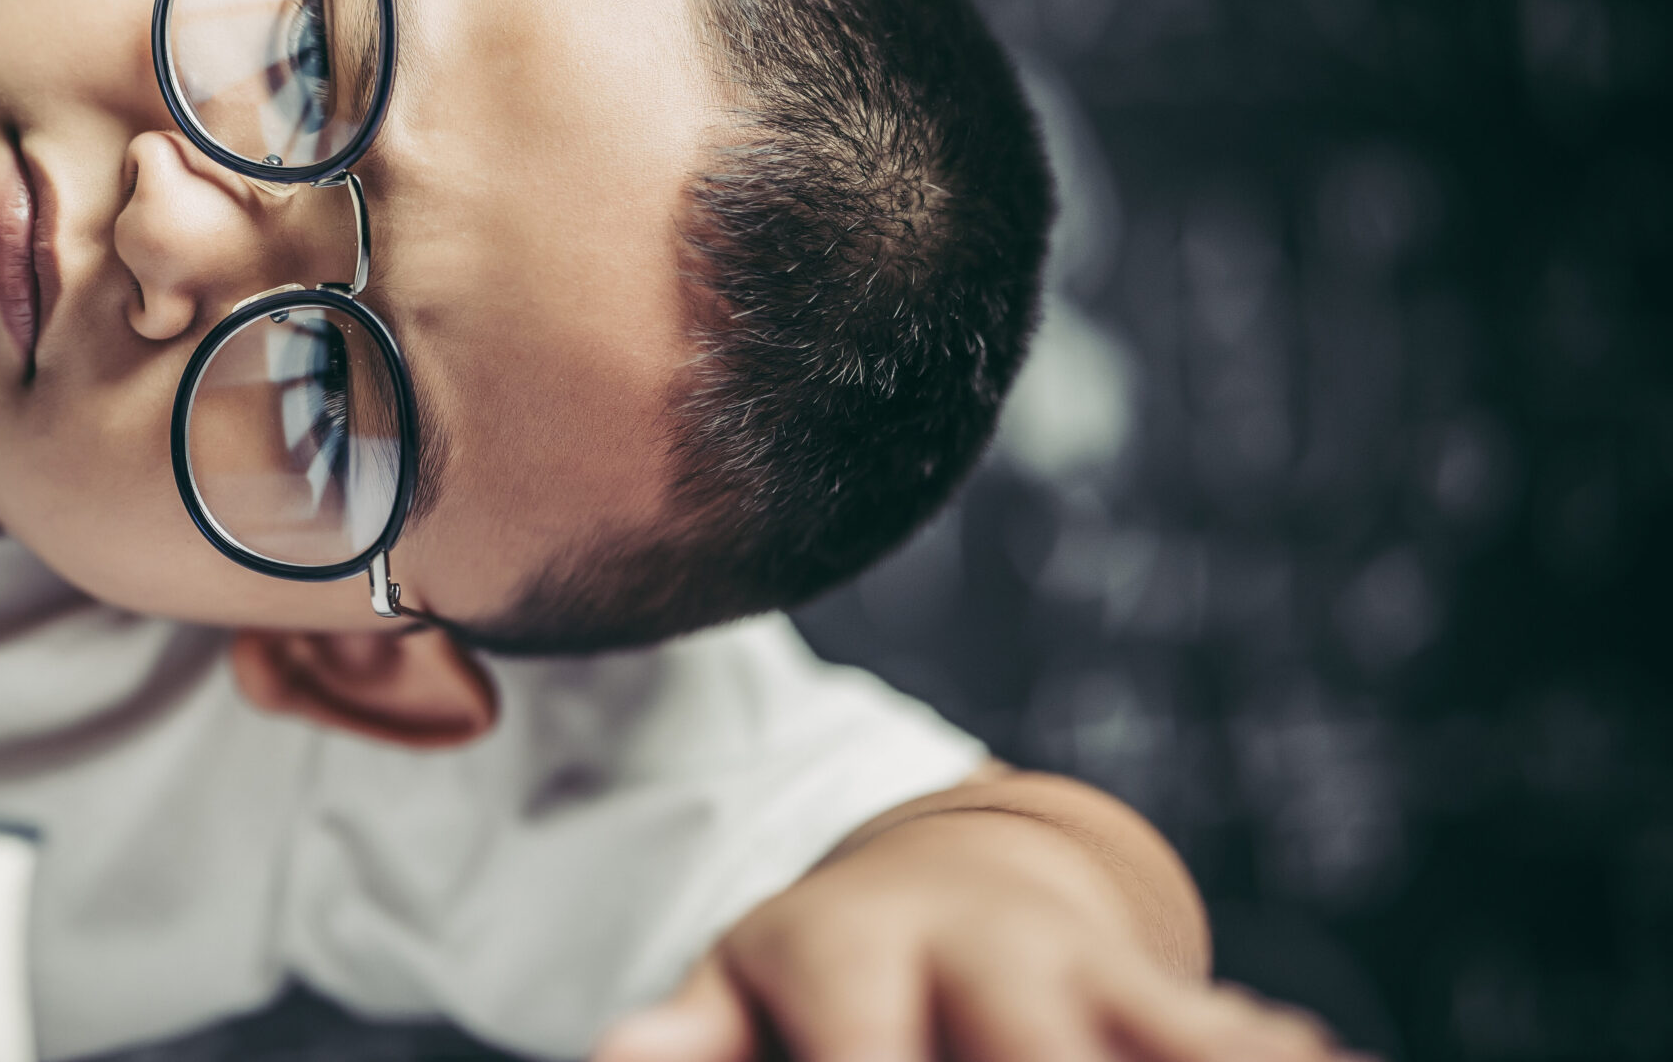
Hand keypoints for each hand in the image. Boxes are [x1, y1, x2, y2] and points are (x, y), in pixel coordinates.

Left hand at [592, 807, 1365, 1061]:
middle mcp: (967, 948)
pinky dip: (1254, 1044)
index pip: (860, 1050)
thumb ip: (684, 1039)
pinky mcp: (1150, 989)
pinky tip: (1308, 1058)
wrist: (942, 881)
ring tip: (1250, 1055)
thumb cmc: (812, 983)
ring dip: (1174, 1042)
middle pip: (1021, 1046)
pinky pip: (1209, 1023)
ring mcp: (1069, 963)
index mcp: (842, 954)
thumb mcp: (739, 999)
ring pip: (1136, 1022)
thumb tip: (617, 1051)